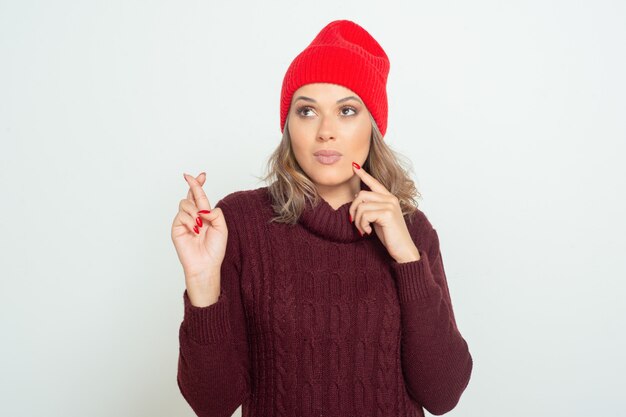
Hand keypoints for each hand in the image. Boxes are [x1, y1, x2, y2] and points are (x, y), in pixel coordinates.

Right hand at [171, 172, 227, 287]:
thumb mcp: (222, 228)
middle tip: (197, 185)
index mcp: (205, 214)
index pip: (200, 196)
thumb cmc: (215, 249)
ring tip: (200, 226)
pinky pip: (181, 215)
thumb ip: (216, 213)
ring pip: (185, 203)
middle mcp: (193, 216)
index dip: (199, 184)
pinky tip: (194, 231)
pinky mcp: (176, 228)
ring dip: (195, 212)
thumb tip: (204, 208)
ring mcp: (183, 221)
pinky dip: (190, 222)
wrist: (206, 264)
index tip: (202, 174)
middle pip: (191, 195)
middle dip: (194, 188)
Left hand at [349, 162, 420, 262]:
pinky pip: (365, 215)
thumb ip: (372, 207)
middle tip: (354, 222)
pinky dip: (362, 225)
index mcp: (389, 198)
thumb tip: (358, 197)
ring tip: (363, 230)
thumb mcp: (379, 218)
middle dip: (353, 209)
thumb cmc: (390, 235)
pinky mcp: (387, 214)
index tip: (354, 166)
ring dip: (358, 221)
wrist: (403, 249)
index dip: (363, 174)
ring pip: (361, 206)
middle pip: (361, 195)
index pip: (374, 183)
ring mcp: (390, 205)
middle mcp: (390, 199)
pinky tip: (368, 232)